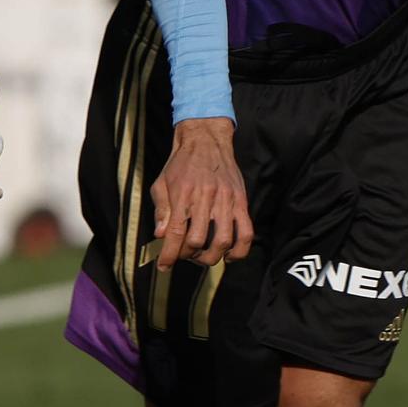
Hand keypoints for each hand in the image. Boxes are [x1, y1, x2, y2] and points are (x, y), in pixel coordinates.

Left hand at [149, 117, 253, 270]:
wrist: (206, 140)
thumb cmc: (181, 163)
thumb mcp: (161, 183)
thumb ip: (161, 209)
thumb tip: (160, 235)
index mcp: (183, 194)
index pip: (175, 232)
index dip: (169, 254)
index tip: (164, 266)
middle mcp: (205, 198)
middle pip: (197, 240)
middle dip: (188, 256)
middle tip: (184, 255)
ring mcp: (226, 200)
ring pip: (222, 241)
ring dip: (211, 257)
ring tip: (203, 256)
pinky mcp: (241, 201)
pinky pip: (246, 232)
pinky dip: (239, 251)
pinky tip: (229, 256)